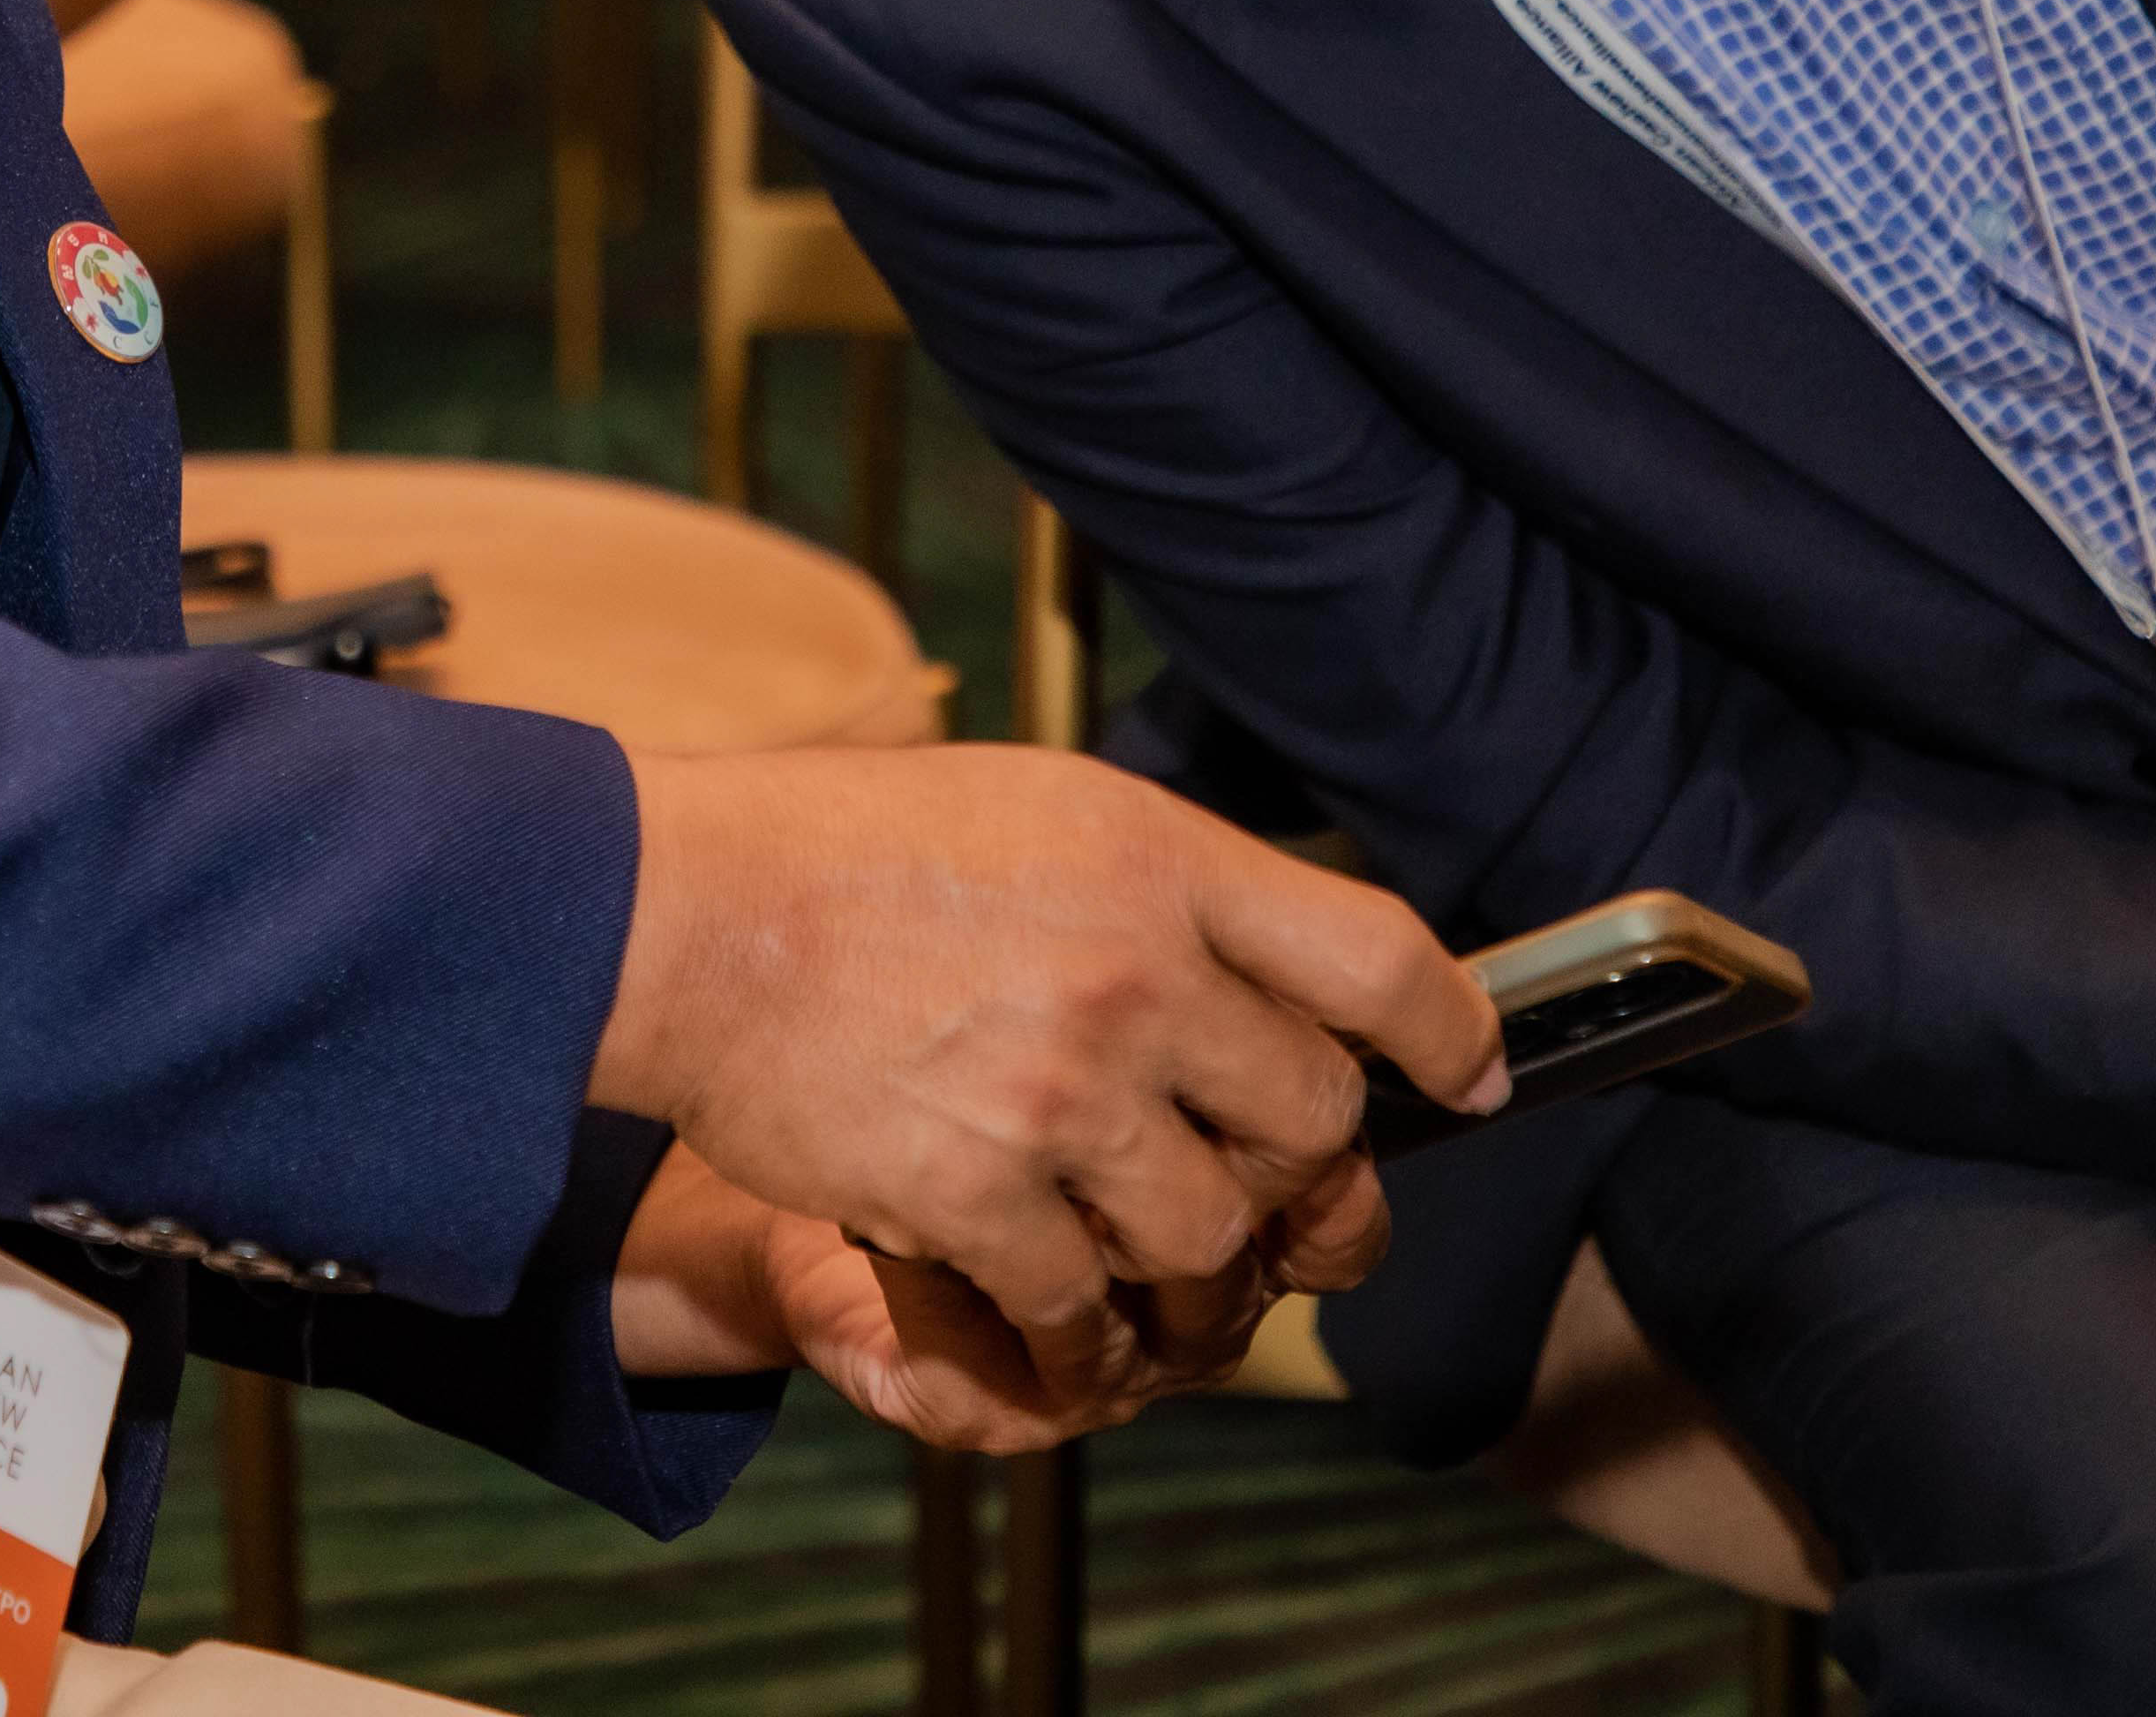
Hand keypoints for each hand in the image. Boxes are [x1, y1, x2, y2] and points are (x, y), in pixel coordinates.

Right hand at [595, 746, 1497, 1417]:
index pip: (1376, 960)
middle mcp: (1135, 977)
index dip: (1451, 1034)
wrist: (686, 916)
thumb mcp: (1044, 808)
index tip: (1469, 1079)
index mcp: (1160, 861)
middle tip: (1281, 1200)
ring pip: (1213, 1241)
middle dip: (1308, 1178)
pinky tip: (1063, 1342)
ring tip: (1172, 1288)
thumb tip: (1283, 966)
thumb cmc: (853, 851)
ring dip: (1203, 1283)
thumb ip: (1169, 884)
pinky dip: (1083, 1347)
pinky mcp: (977, 1195)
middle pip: (1313, 1121)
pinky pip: (1081, 1311)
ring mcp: (1061, 1095)